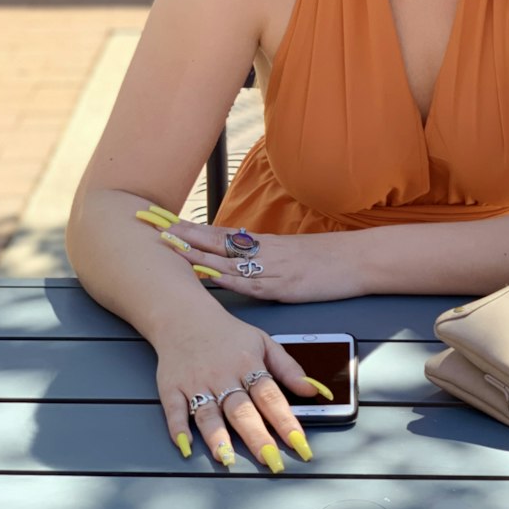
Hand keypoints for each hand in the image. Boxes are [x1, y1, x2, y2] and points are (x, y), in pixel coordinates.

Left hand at [139, 209, 359, 302]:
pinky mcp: (281, 285)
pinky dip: (225, 278)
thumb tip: (240, 260)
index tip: (163, 222)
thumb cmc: (325, 260)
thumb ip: (264, 257)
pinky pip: (247, 282)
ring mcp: (270, 268)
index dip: (189, 228)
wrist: (356, 260)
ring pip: (225, 259)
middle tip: (152, 225)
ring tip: (168, 247)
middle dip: (182, 235)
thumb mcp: (290, 254)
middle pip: (213, 241)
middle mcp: (261, 252)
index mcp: (262, 244)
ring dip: (196, 254)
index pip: (217, 233)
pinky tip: (207, 275)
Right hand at [152, 301, 326, 471]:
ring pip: (208, 413)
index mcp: (248, 364)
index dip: (286, 421)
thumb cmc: (228, 335)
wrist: (185, 317)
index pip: (271, 396)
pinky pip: (174, 410)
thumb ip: (289, 369)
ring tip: (227, 459)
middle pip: (242, 410)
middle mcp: (223, 376)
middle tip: (271, 461)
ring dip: (217, 436)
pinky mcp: (172, 388)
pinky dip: (178, 428)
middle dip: (257, 436)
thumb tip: (314, 390)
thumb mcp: (264, 343)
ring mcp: (196, 383)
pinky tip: (186, 446)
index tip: (300, 444)